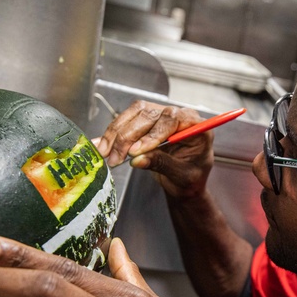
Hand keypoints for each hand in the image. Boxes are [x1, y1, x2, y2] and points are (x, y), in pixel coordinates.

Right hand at [93, 100, 212, 198]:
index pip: (172, 119)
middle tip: (114, 157)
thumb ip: (162, 164)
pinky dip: (112, 133)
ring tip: (104, 153)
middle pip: (149, 115)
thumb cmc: (190, 179)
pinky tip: (101, 144)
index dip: (152, 134)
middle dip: (127, 136)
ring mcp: (162, 116)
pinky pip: (127, 120)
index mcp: (195, 126)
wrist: (184, 182)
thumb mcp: (181, 176)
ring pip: (134, 114)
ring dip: (116, 133)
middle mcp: (179, 116)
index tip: (136, 151)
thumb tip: (137, 160)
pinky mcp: (147, 120)